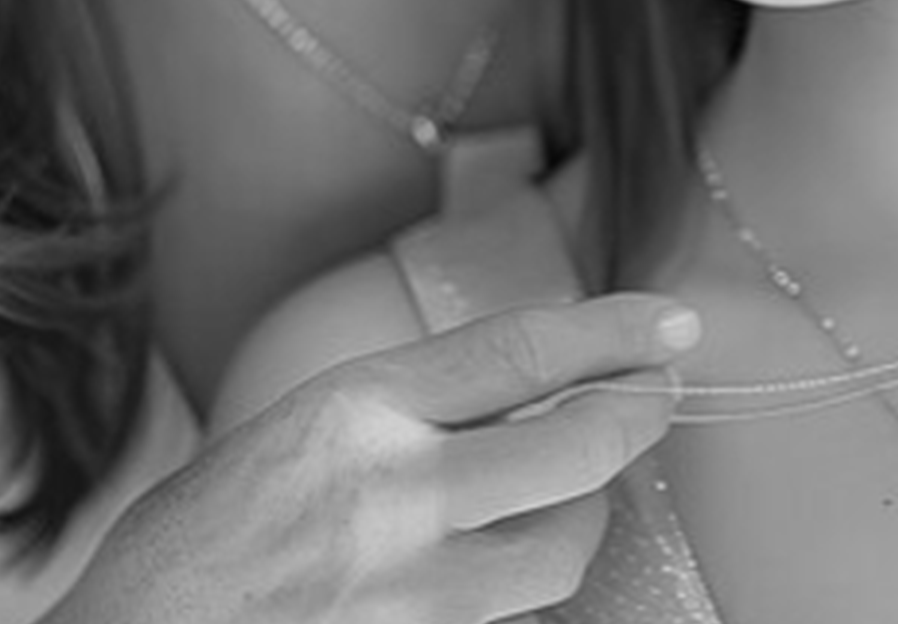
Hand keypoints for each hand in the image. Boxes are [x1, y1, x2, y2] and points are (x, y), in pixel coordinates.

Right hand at [46, 295, 697, 623]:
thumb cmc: (209, 528)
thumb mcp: (307, 420)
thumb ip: (415, 403)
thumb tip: (529, 384)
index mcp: (361, 407)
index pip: (521, 350)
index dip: (613, 329)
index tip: (670, 321)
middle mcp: (396, 492)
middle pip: (575, 446)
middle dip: (636, 415)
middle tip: (656, 396)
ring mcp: (412, 589)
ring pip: (566, 544)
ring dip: (589, 510)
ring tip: (576, 487)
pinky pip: (518, 615)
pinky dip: (531, 580)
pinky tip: (510, 557)